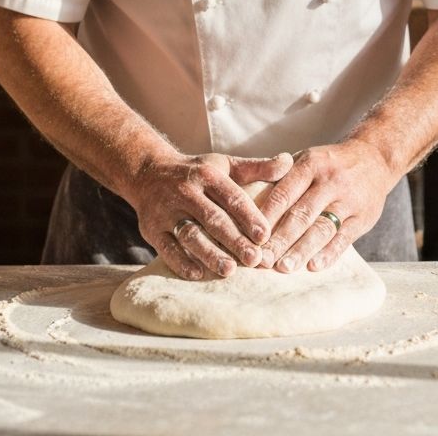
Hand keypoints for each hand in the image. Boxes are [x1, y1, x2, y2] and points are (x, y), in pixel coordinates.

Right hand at [128, 150, 291, 280]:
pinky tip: (198, 275)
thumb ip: (257, 168)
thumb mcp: (225, 165)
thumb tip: (288, 161)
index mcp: (207, 175)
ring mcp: (166, 211)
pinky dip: (181, 262)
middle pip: (212, 218)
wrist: (149, 174)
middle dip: (234, 240)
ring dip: (209, 253)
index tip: (265, 236)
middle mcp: (185, 191)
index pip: (231, 196)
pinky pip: (167, 248)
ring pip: (190, 234)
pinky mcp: (152, 229)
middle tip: (254, 260)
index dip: (249, 216)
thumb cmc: (198, 173)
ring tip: (229, 270)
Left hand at [258, 140, 396, 273]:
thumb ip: (282, 177)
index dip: (266, 216)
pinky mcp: (363, 217)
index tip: (248, 237)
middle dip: (279, 239)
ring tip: (284, 268)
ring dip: (301, 250)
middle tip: (261, 260)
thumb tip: (248, 201)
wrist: (375, 157)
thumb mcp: (308, 159)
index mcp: (311, 165)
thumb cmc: (331, 164)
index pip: (284, 193)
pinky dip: (329, 253)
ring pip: (322, 228)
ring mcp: (348, 200)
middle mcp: (330, 181)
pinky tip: (314, 266)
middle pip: (301, 214)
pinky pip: (344, 238)